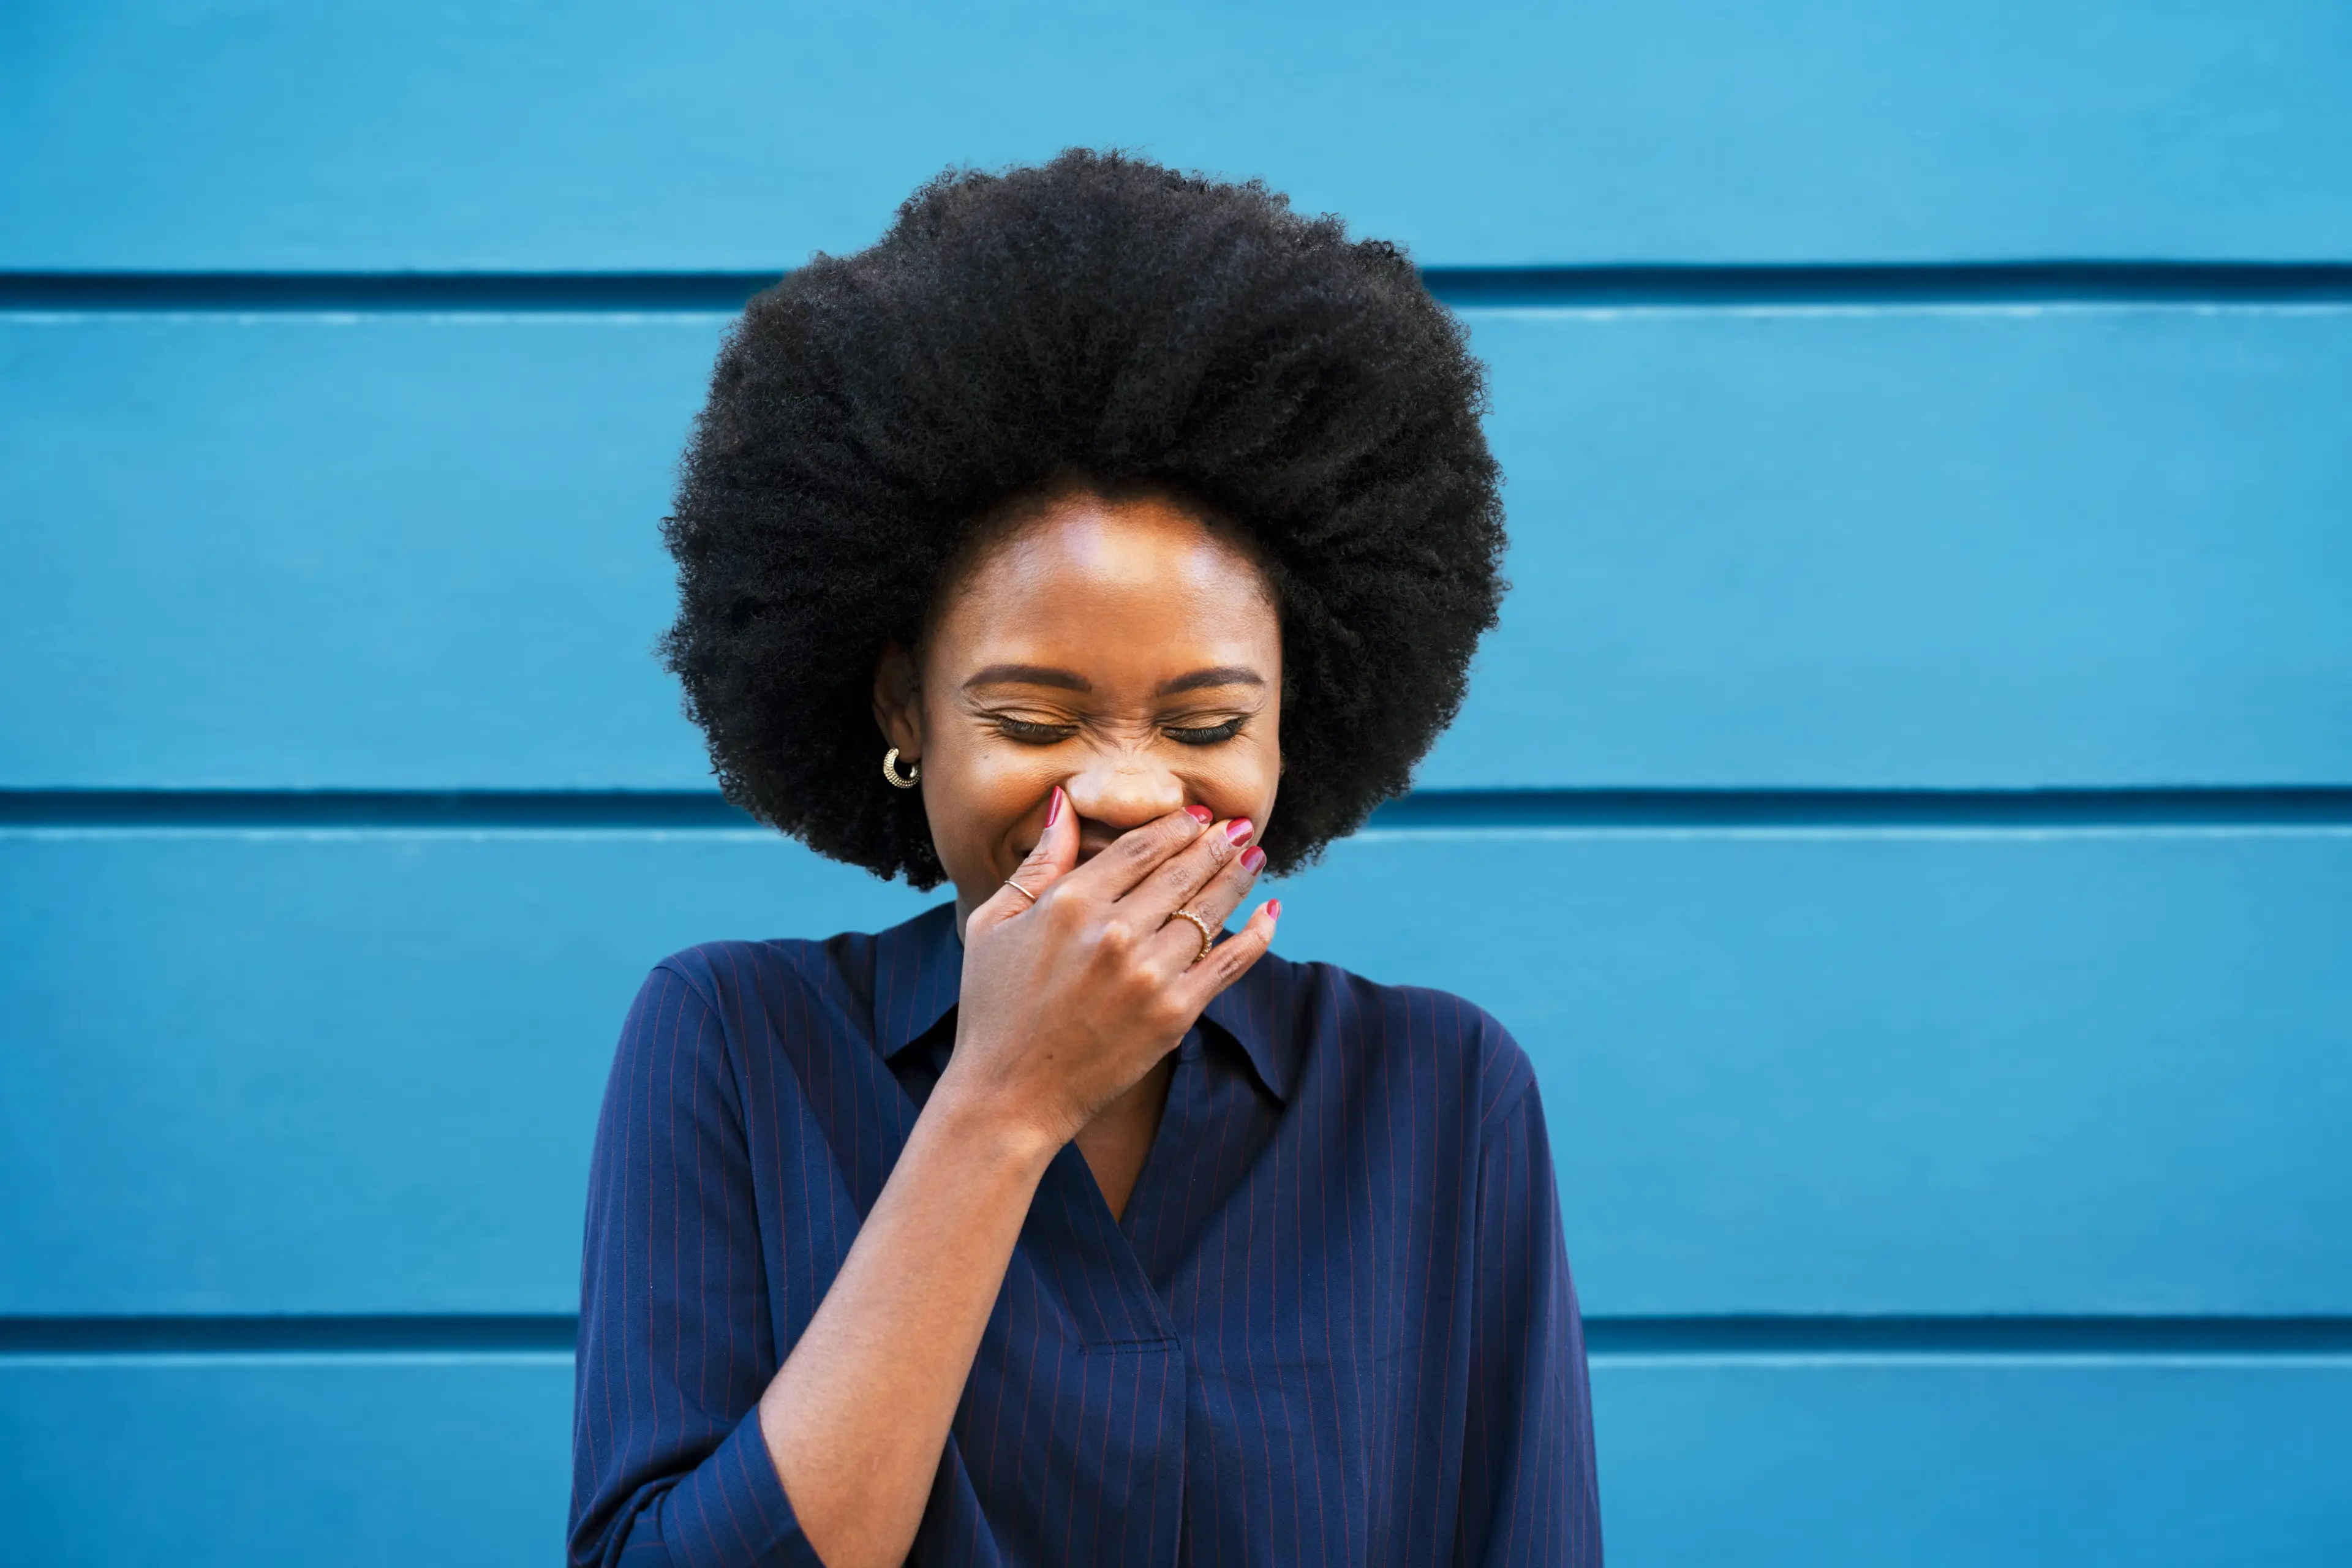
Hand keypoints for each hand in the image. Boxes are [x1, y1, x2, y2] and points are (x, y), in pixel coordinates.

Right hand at [940, 787, 1278, 1150]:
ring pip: (1209, 910)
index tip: (1198, 813)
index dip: (1176, 826)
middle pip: (1182, 871)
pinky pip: (1229, 963)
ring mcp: (1149, 974)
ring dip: (1238, 877)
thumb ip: (1039, 862)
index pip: (1140, 848)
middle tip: (1238, 825)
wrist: (1010, 1095)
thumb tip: (1064, 801)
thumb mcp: (993, 924)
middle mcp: (1114, 933)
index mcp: (1069, 904)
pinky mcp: (1174, 1014)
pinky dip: (1257, 935)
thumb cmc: (993, 1008)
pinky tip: (1270, 913)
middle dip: (1216, 843)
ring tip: (1253, 854)